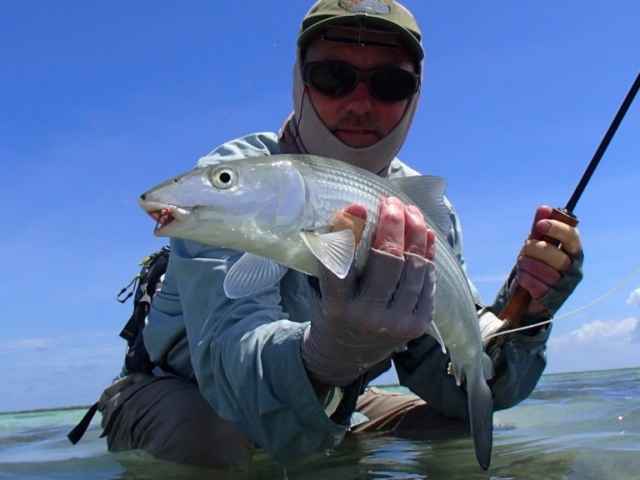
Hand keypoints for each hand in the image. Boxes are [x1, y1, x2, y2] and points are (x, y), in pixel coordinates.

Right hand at [301, 197, 436, 385]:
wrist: (345, 355)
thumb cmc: (330, 310)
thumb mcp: (320, 288)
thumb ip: (331, 258)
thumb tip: (348, 212)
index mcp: (336, 307)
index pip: (342, 264)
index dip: (350, 232)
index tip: (358, 205)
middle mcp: (367, 317)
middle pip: (387, 261)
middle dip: (392, 225)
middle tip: (391, 202)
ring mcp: (396, 323)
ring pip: (413, 269)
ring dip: (415, 233)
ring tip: (411, 211)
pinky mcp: (417, 325)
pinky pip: (427, 282)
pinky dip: (428, 254)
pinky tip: (426, 233)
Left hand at [513, 206, 583, 315]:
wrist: (531, 293)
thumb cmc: (539, 262)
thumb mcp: (538, 243)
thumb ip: (541, 227)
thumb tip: (544, 208)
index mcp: (574, 251)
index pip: (572, 237)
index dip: (557, 229)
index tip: (540, 225)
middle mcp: (574, 269)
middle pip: (555, 255)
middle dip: (534, 249)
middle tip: (525, 248)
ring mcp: (564, 286)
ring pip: (543, 270)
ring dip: (526, 264)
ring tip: (522, 262)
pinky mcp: (552, 300)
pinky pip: (535, 285)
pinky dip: (524, 278)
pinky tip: (522, 276)